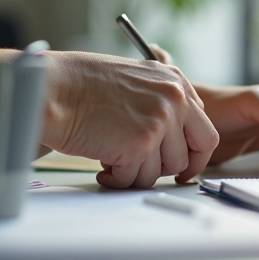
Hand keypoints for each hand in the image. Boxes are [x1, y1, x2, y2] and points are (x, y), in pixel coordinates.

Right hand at [38, 51, 218, 188]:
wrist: (54, 88)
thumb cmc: (82, 84)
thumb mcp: (136, 79)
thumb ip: (160, 102)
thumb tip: (174, 137)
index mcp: (175, 82)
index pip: (204, 129)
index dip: (192, 153)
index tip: (181, 165)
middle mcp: (174, 100)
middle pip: (192, 153)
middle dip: (170, 168)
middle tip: (146, 171)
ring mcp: (159, 122)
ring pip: (162, 170)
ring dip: (137, 172)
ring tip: (113, 160)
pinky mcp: (140, 145)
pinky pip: (136, 179)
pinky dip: (118, 179)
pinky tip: (103, 167)